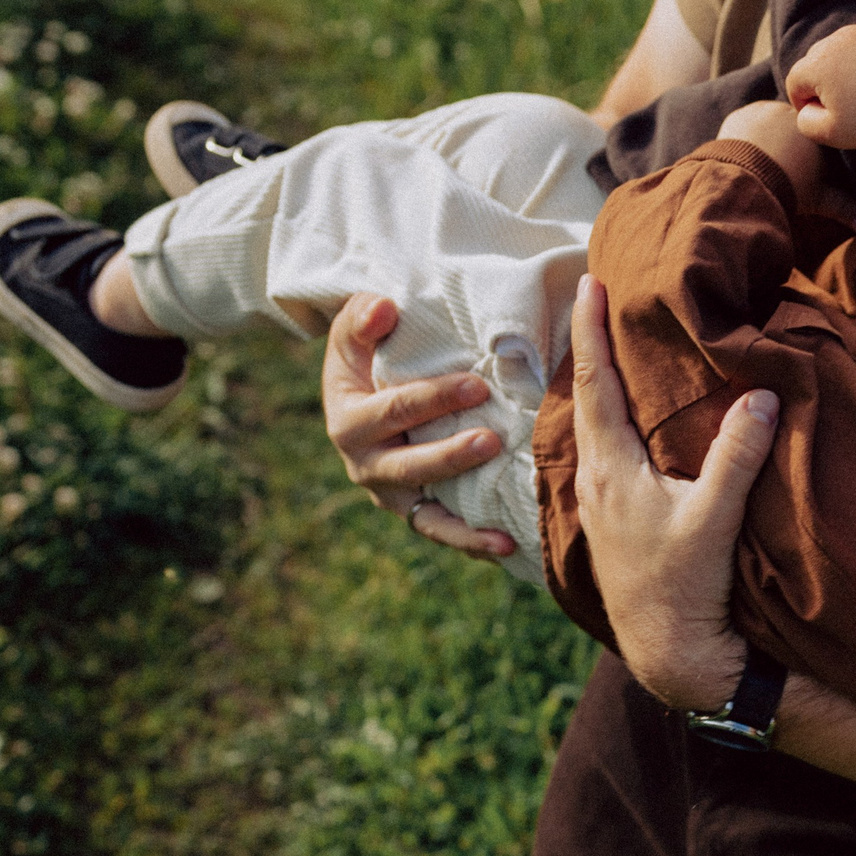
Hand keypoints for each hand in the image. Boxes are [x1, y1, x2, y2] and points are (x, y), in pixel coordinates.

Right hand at [321, 293, 516, 560]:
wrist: (365, 395)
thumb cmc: (368, 357)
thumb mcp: (355, 334)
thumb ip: (362, 317)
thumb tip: (384, 307)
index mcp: (348, 419)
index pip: (392, 409)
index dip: (433, 399)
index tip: (477, 386)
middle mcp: (365, 465)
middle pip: (410, 465)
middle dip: (452, 456)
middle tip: (493, 441)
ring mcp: (391, 495)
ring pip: (427, 516)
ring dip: (464, 525)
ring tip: (503, 531)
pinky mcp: (415, 512)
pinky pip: (444, 533)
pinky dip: (472, 543)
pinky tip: (507, 549)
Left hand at [567, 272, 777, 709]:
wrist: (670, 653)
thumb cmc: (686, 588)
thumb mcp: (716, 518)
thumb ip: (737, 456)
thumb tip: (761, 396)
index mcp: (611, 469)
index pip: (596, 383)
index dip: (590, 331)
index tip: (587, 283)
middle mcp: (594, 482)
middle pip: (584, 400)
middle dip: (588, 350)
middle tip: (593, 305)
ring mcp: (599, 507)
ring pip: (592, 431)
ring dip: (599, 390)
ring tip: (610, 356)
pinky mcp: (612, 526)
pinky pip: (603, 457)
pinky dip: (610, 426)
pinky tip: (626, 430)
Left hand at [719, 101, 823, 205]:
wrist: (748, 181)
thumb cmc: (790, 188)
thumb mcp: (819, 199)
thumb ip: (842, 206)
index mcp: (814, 129)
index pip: (816, 134)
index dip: (811, 150)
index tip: (806, 165)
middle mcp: (791, 113)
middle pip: (792, 124)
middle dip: (789, 139)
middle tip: (783, 163)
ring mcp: (764, 110)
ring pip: (769, 120)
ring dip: (767, 134)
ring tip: (762, 159)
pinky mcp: (740, 115)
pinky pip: (746, 122)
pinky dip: (746, 134)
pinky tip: (746, 153)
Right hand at [786, 24, 855, 163]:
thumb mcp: (831, 134)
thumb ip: (805, 122)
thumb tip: (805, 106)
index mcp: (819, 63)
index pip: (796, 80)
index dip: (803, 102)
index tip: (821, 116)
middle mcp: (839, 39)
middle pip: (817, 60)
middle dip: (822, 82)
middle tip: (843, 106)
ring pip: (842, 49)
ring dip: (845, 68)